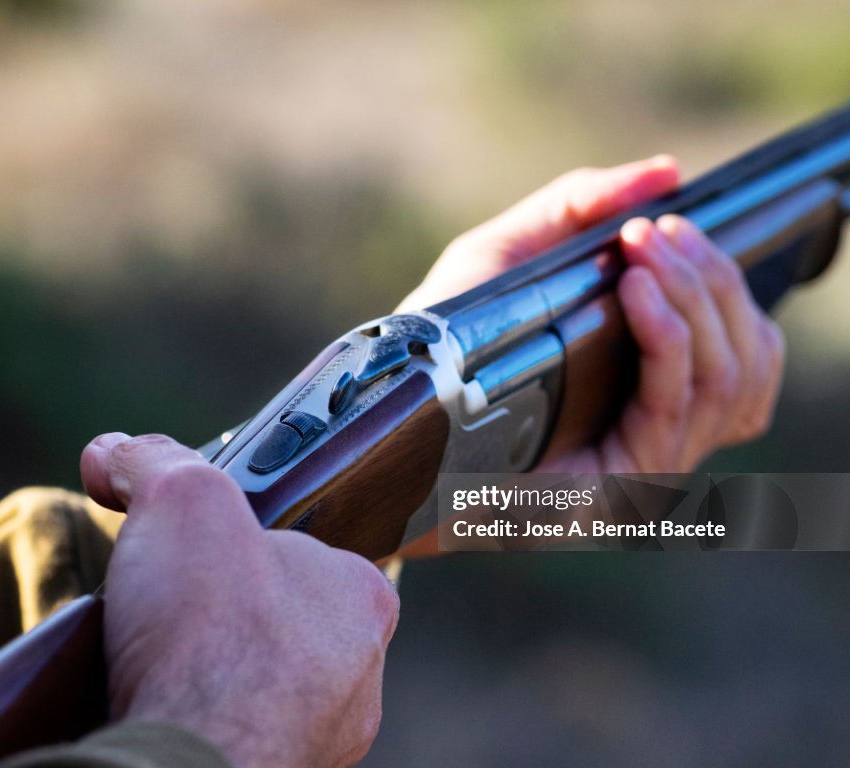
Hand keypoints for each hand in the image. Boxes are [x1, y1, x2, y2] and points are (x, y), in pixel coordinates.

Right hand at [80, 433, 398, 767]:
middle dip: (229, 608)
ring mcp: (322, 737)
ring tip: (160, 656)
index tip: (210, 545)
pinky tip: (164, 704)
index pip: (315, 550)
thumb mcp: (182, 499)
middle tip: (176, 602)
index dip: (254, 539)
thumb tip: (113, 452)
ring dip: (215, 668)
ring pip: (265, 684)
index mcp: (361, 597)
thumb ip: (153, 460)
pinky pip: (241, 733)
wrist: (181, 763)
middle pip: (284, 618)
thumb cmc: (209, 632)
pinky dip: (203, 716)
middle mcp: (359, 675)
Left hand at [399, 156, 784, 472]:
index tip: (675, 223)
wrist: (388, 416)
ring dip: (697, 296)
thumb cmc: (444, 344)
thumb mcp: (507, 259)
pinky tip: (636, 287)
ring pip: (728, 377)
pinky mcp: (622, 481)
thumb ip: (578, 209)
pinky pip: (676, 400)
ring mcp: (649, 462)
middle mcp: (661, 432)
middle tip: (658, 229)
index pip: (746, 350)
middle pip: (745, 357)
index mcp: (648, 390)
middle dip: (711, 278)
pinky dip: (669, 335)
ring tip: (647, 246)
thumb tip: (665, 172)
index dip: (727, 284)